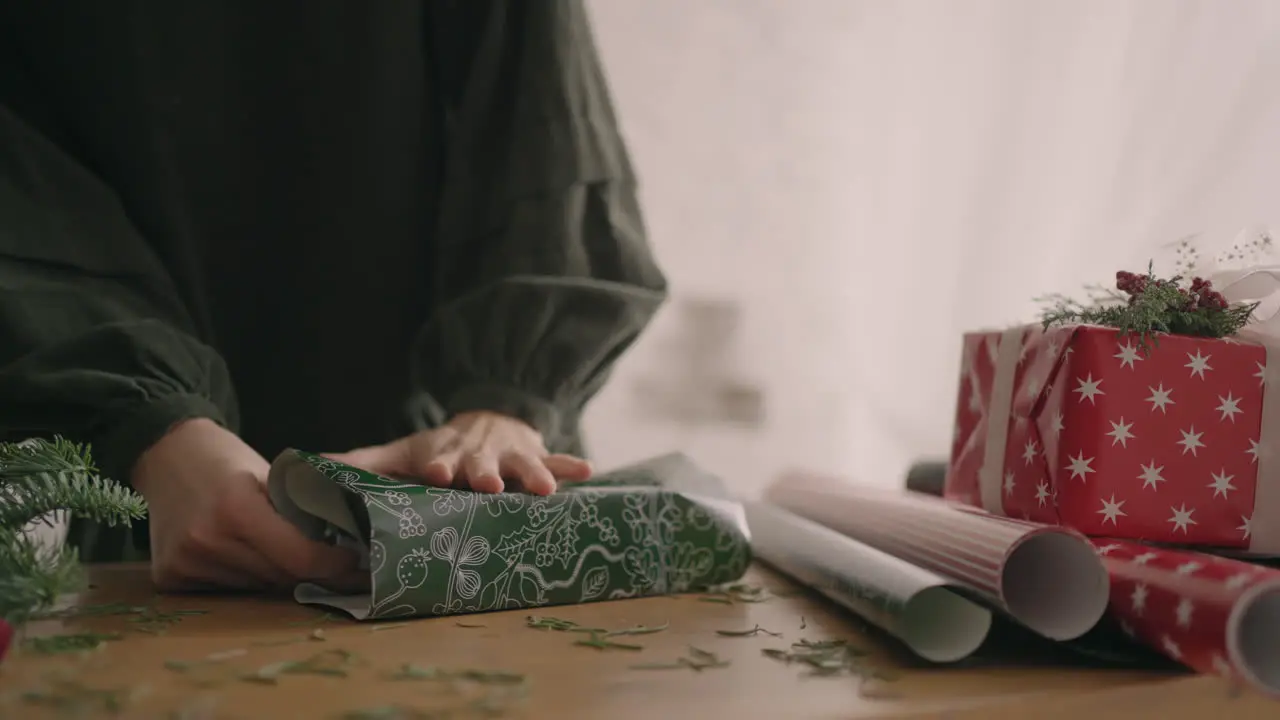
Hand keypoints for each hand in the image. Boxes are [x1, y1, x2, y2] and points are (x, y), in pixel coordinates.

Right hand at [131, 419, 362, 592]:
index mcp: (236, 508)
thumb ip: (300, 511)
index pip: (300, 558)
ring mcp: (184, 562)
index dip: (333, 565)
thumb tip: (345, 545)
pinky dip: (244, 577)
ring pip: (256, 587)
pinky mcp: (168, 577)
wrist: (165, 454)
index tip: (355, 562)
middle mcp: (207, 540)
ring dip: (276, 575)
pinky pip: (226, 589)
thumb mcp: (271, 475)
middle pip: (280, 577)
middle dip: (310, 571)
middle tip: (333, 563)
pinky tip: (242, 554)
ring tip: (281, 552)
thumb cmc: (225, 460)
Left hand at [327, 411, 590, 495]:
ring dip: (532, 474)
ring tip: (543, 489)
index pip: (437, 458)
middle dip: (485, 472)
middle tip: (487, 485)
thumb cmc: (439, 450)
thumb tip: (297, 469)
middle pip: (481, 463)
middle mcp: (477, 452)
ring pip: (521, 463)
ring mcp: (510, 454)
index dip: (437, 465)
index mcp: (443, 453)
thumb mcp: (398, 453)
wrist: (488, 417)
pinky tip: (588, 473)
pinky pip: (556, 460)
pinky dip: (569, 466)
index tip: (435, 474)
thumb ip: (357, 464)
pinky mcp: (537, 455)